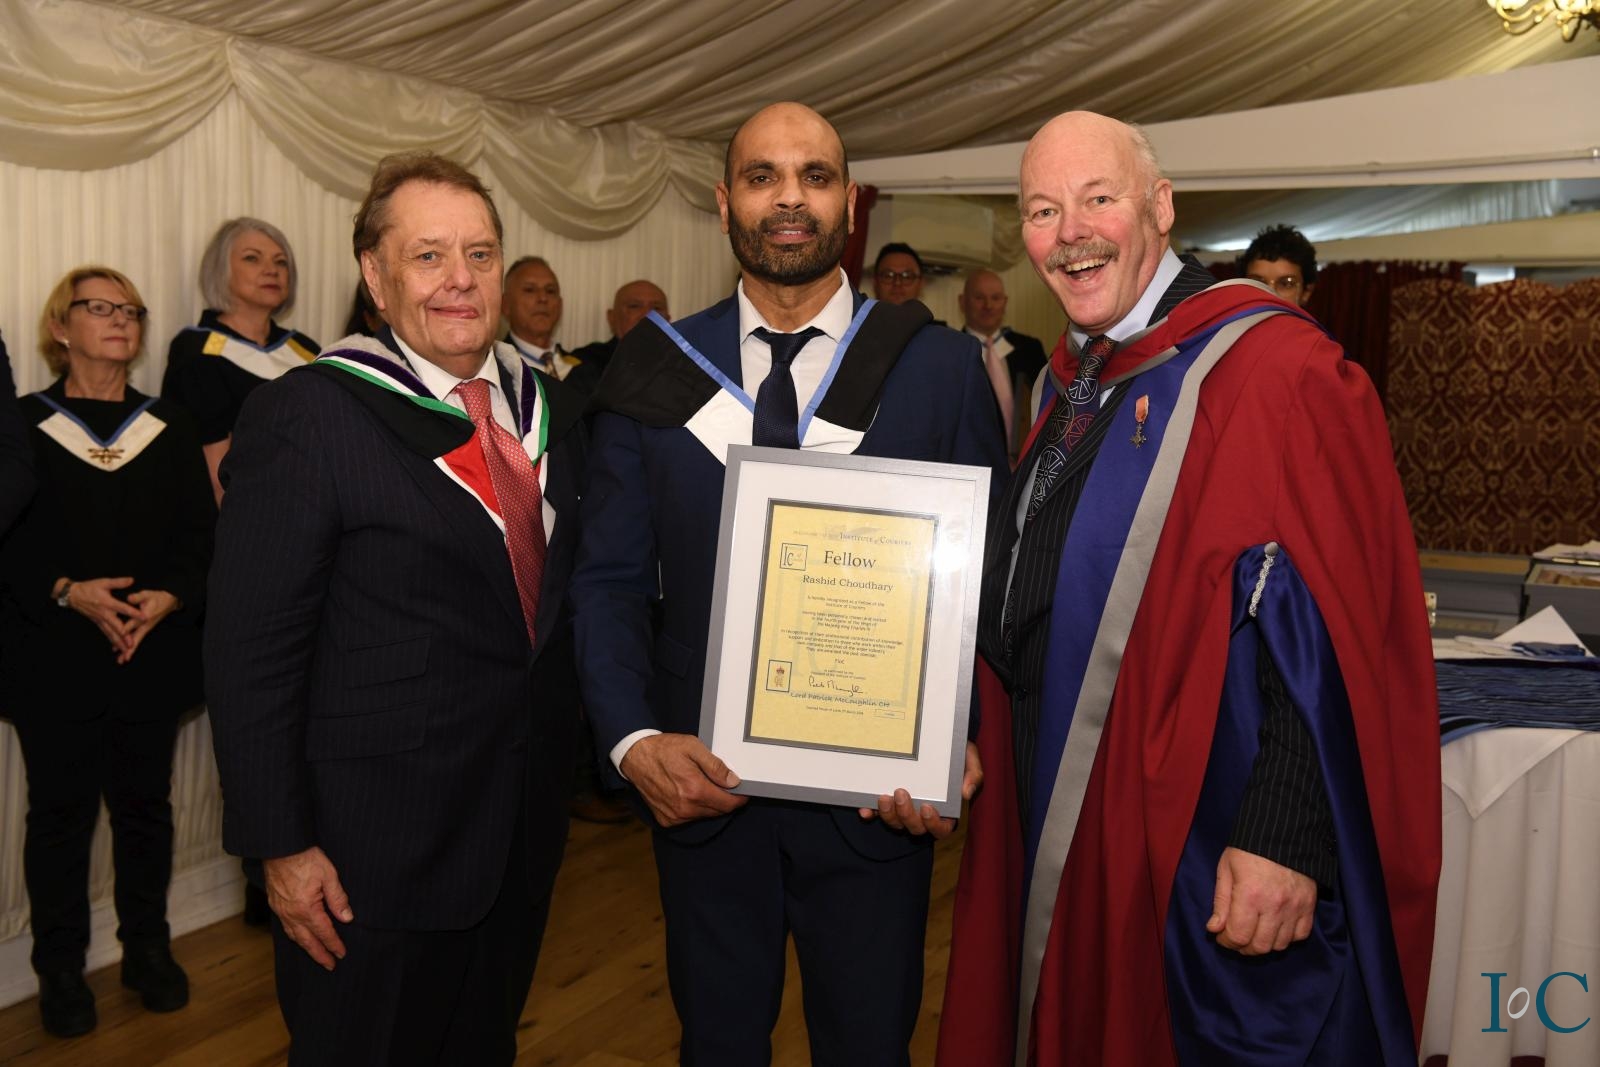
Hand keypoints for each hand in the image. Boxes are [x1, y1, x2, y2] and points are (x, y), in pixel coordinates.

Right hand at [63, 577, 137, 656]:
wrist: (73, 595)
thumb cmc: (89, 588)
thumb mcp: (103, 582)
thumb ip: (118, 582)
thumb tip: (131, 580)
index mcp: (107, 603)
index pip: (123, 609)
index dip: (134, 613)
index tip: (144, 618)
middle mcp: (104, 614)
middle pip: (116, 626)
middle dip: (124, 636)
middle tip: (132, 644)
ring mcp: (100, 620)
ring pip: (110, 632)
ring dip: (118, 642)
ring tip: (126, 650)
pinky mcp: (97, 622)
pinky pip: (105, 633)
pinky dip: (111, 640)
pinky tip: (117, 647)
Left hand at [118, 589, 178, 664]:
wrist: (168, 602)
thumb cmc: (157, 598)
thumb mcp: (148, 594)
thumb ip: (138, 597)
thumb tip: (129, 598)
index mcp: (146, 616)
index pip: (134, 623)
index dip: (127, 628)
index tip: (120, 634)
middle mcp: (145, 625)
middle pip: (136, 638)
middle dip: (129, 648)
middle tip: (123, 658)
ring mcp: (145, 629)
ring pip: (136, 642)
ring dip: (129, 651)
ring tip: (121, 660)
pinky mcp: (144, 630)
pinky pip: (137, 640)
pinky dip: (130, 648)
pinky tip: (124, 654)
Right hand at [264, 846, 354, 970]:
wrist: (280, 846)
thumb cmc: (305, 857)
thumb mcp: (329, 875)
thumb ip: (338, 898)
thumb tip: (346, 917)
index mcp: (306, 909)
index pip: (324, 932)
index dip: (334, 944)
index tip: (341, 954)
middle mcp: (291, 914)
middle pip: (307, 941)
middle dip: (319, 954)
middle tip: (329, 965)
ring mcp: (281, 910)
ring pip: (294, 936)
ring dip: (306, 947)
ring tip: (316, 955)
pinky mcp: (275, 903)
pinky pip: (285, 926)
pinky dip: (294, 935)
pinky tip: (299, 935)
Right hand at [619, 733, 746, 827]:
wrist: (635, 757)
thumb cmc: (664, 749)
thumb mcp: (693, 747)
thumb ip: (715, 766)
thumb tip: (734, 781)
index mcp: (694, 790)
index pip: (728, 804)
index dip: (739, 799)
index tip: (743, 792)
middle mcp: (685, 808)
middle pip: (718, 811)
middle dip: (725, 800)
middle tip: (723, 785)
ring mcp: (674, 816)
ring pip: (704, 815)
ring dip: (709, 804)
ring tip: (702, 785)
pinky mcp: (666, 820)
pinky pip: (689, 818)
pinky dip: (694, 808)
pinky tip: (688, 793)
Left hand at [859, 741, 982, 839]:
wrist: (936, 738)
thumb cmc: (956, 752)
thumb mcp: (969, 759)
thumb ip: (973, 775)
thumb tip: (966, 793)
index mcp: (945, 810)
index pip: (941, 829)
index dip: (933, 824)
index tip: (926, 808)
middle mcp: (922, 814)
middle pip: (915, 828)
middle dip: (906, 815)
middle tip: (901, 793)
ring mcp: (903, 809)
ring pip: (895, 823)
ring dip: (888, 815)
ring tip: (883, 796)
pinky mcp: (888, 801)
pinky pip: (877, 813)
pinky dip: (871, 814)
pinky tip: (865, 809)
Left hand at [1206, 846, 1317, 954]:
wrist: (1283, 832)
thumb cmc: (1248, 849)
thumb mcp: (1226, 869)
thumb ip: (1220, 902)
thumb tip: (1214, 929)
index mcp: (1250, 895)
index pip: (1238, 936)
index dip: (1226, 942)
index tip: (1221, 936)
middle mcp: (1274, 906)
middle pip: (1260, 946)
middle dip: (1244, 947)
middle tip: (1237, 937)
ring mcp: (1295, 907)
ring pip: (1280, 945)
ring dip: (1265, 943)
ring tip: (1255, 932)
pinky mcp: (1309, 905)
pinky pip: (1301, 935)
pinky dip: (1287, 937)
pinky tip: (1276, 927)